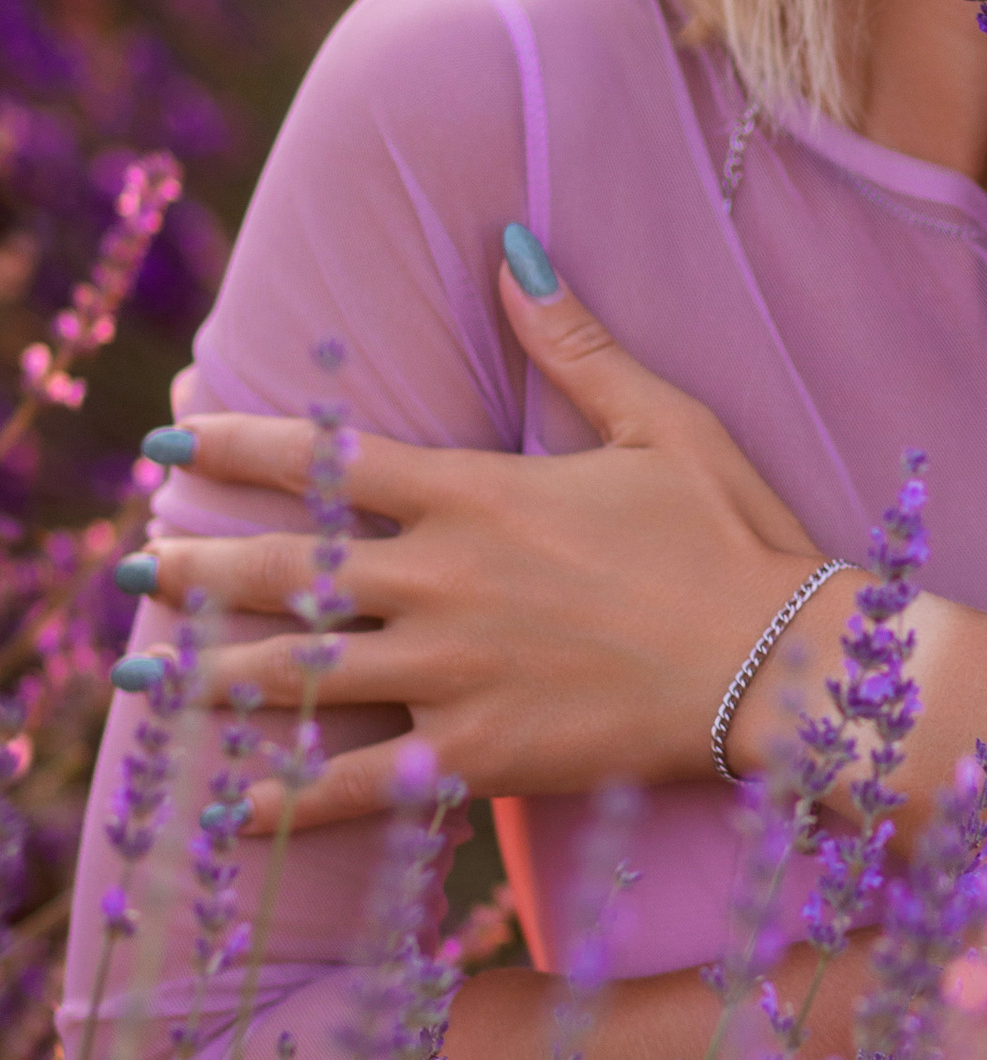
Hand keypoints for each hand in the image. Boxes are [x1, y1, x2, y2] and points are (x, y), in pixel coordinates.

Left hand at [121, 245, 837, 833]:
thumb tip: (511, 249)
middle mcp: (443, 581)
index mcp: (477, 494)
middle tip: (131, 566)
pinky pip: (358, 782)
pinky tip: (231, 810)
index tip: (168, 440)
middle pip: (284, 571)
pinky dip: (288, 800)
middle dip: (194, 566)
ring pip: (299, 674)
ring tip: (143, 674)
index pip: (328, 460)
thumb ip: (572, 344)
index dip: (237, 446)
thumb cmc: (734, 537)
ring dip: (209, 674)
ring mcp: (451, 674)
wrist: (782, 665)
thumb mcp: (661, 422)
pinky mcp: (476, 755)